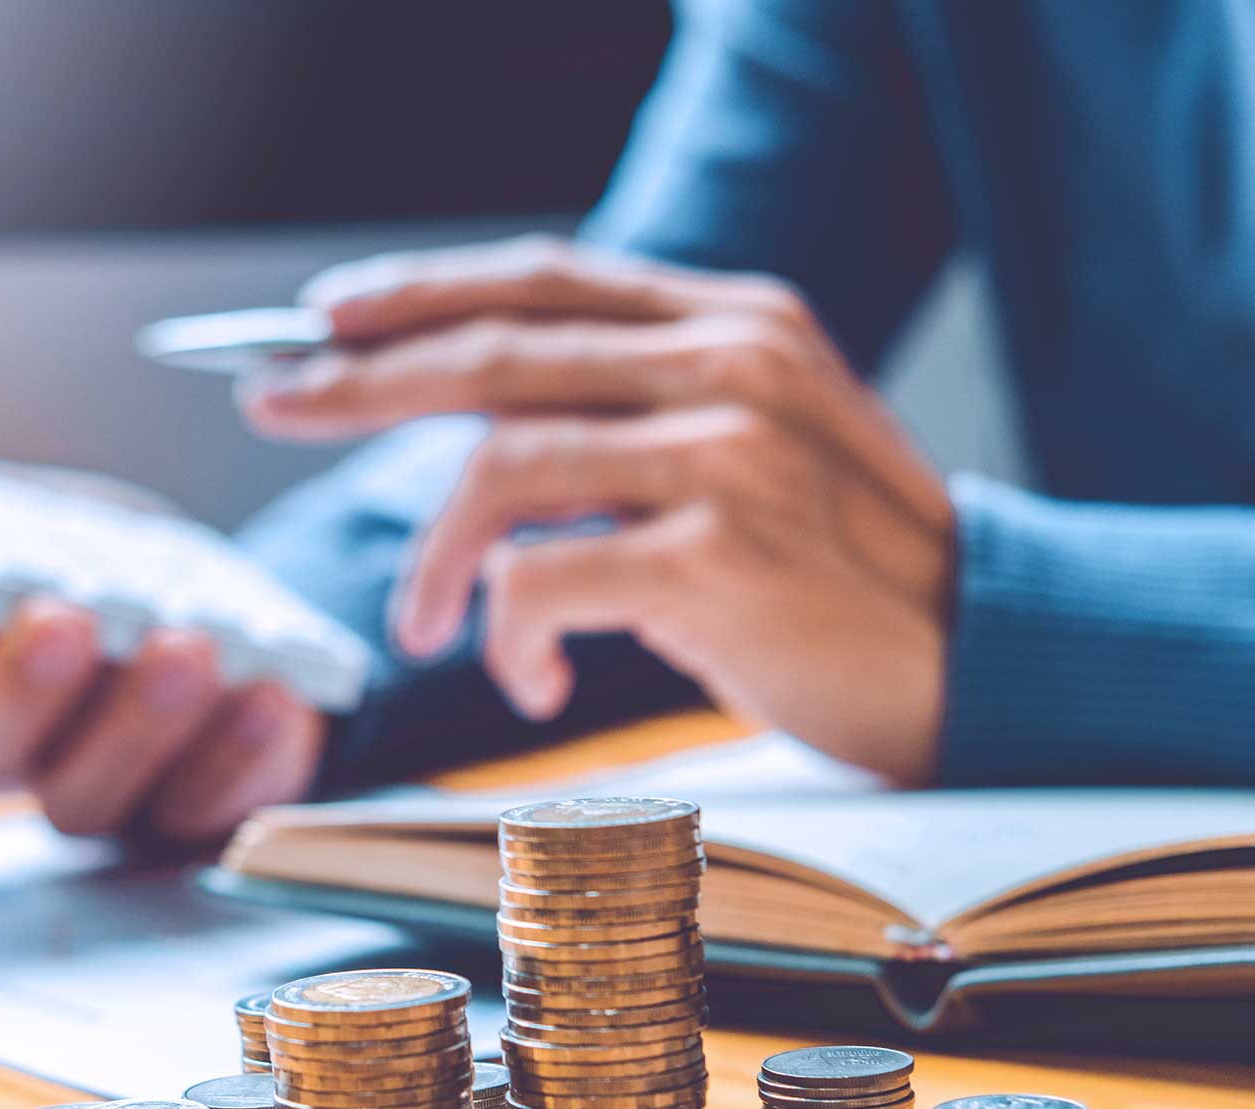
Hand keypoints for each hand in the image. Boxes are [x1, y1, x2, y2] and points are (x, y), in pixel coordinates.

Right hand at [0, 393, 325, 839]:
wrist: (210, 631)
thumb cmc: (82, 578)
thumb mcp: (6, 517)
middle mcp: (13, 749)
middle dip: (26, 685)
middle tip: (65, 615)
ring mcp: (104, 791)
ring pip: (99, 790)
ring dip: (145, 720)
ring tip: (189, 644)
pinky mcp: (195, 811)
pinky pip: (213, 805)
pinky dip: (247, 753)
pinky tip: (275, 693)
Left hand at [237, 237, 954, 784]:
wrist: (978, 662)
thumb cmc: (843, 575)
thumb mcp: (755, 452)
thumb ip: (640, 416)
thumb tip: (484, 430)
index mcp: (736, 323)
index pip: (544, 281)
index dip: (422, 291)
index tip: (326, 315)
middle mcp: (732, 364)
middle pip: (495, 350)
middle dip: (362, 379)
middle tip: (276, 401)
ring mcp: (728, 454)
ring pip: (501, 466)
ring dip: (436, 556)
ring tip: (425, 622)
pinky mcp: (717, 557)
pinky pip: (541, 578)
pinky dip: (506, 635)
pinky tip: (526, 682)